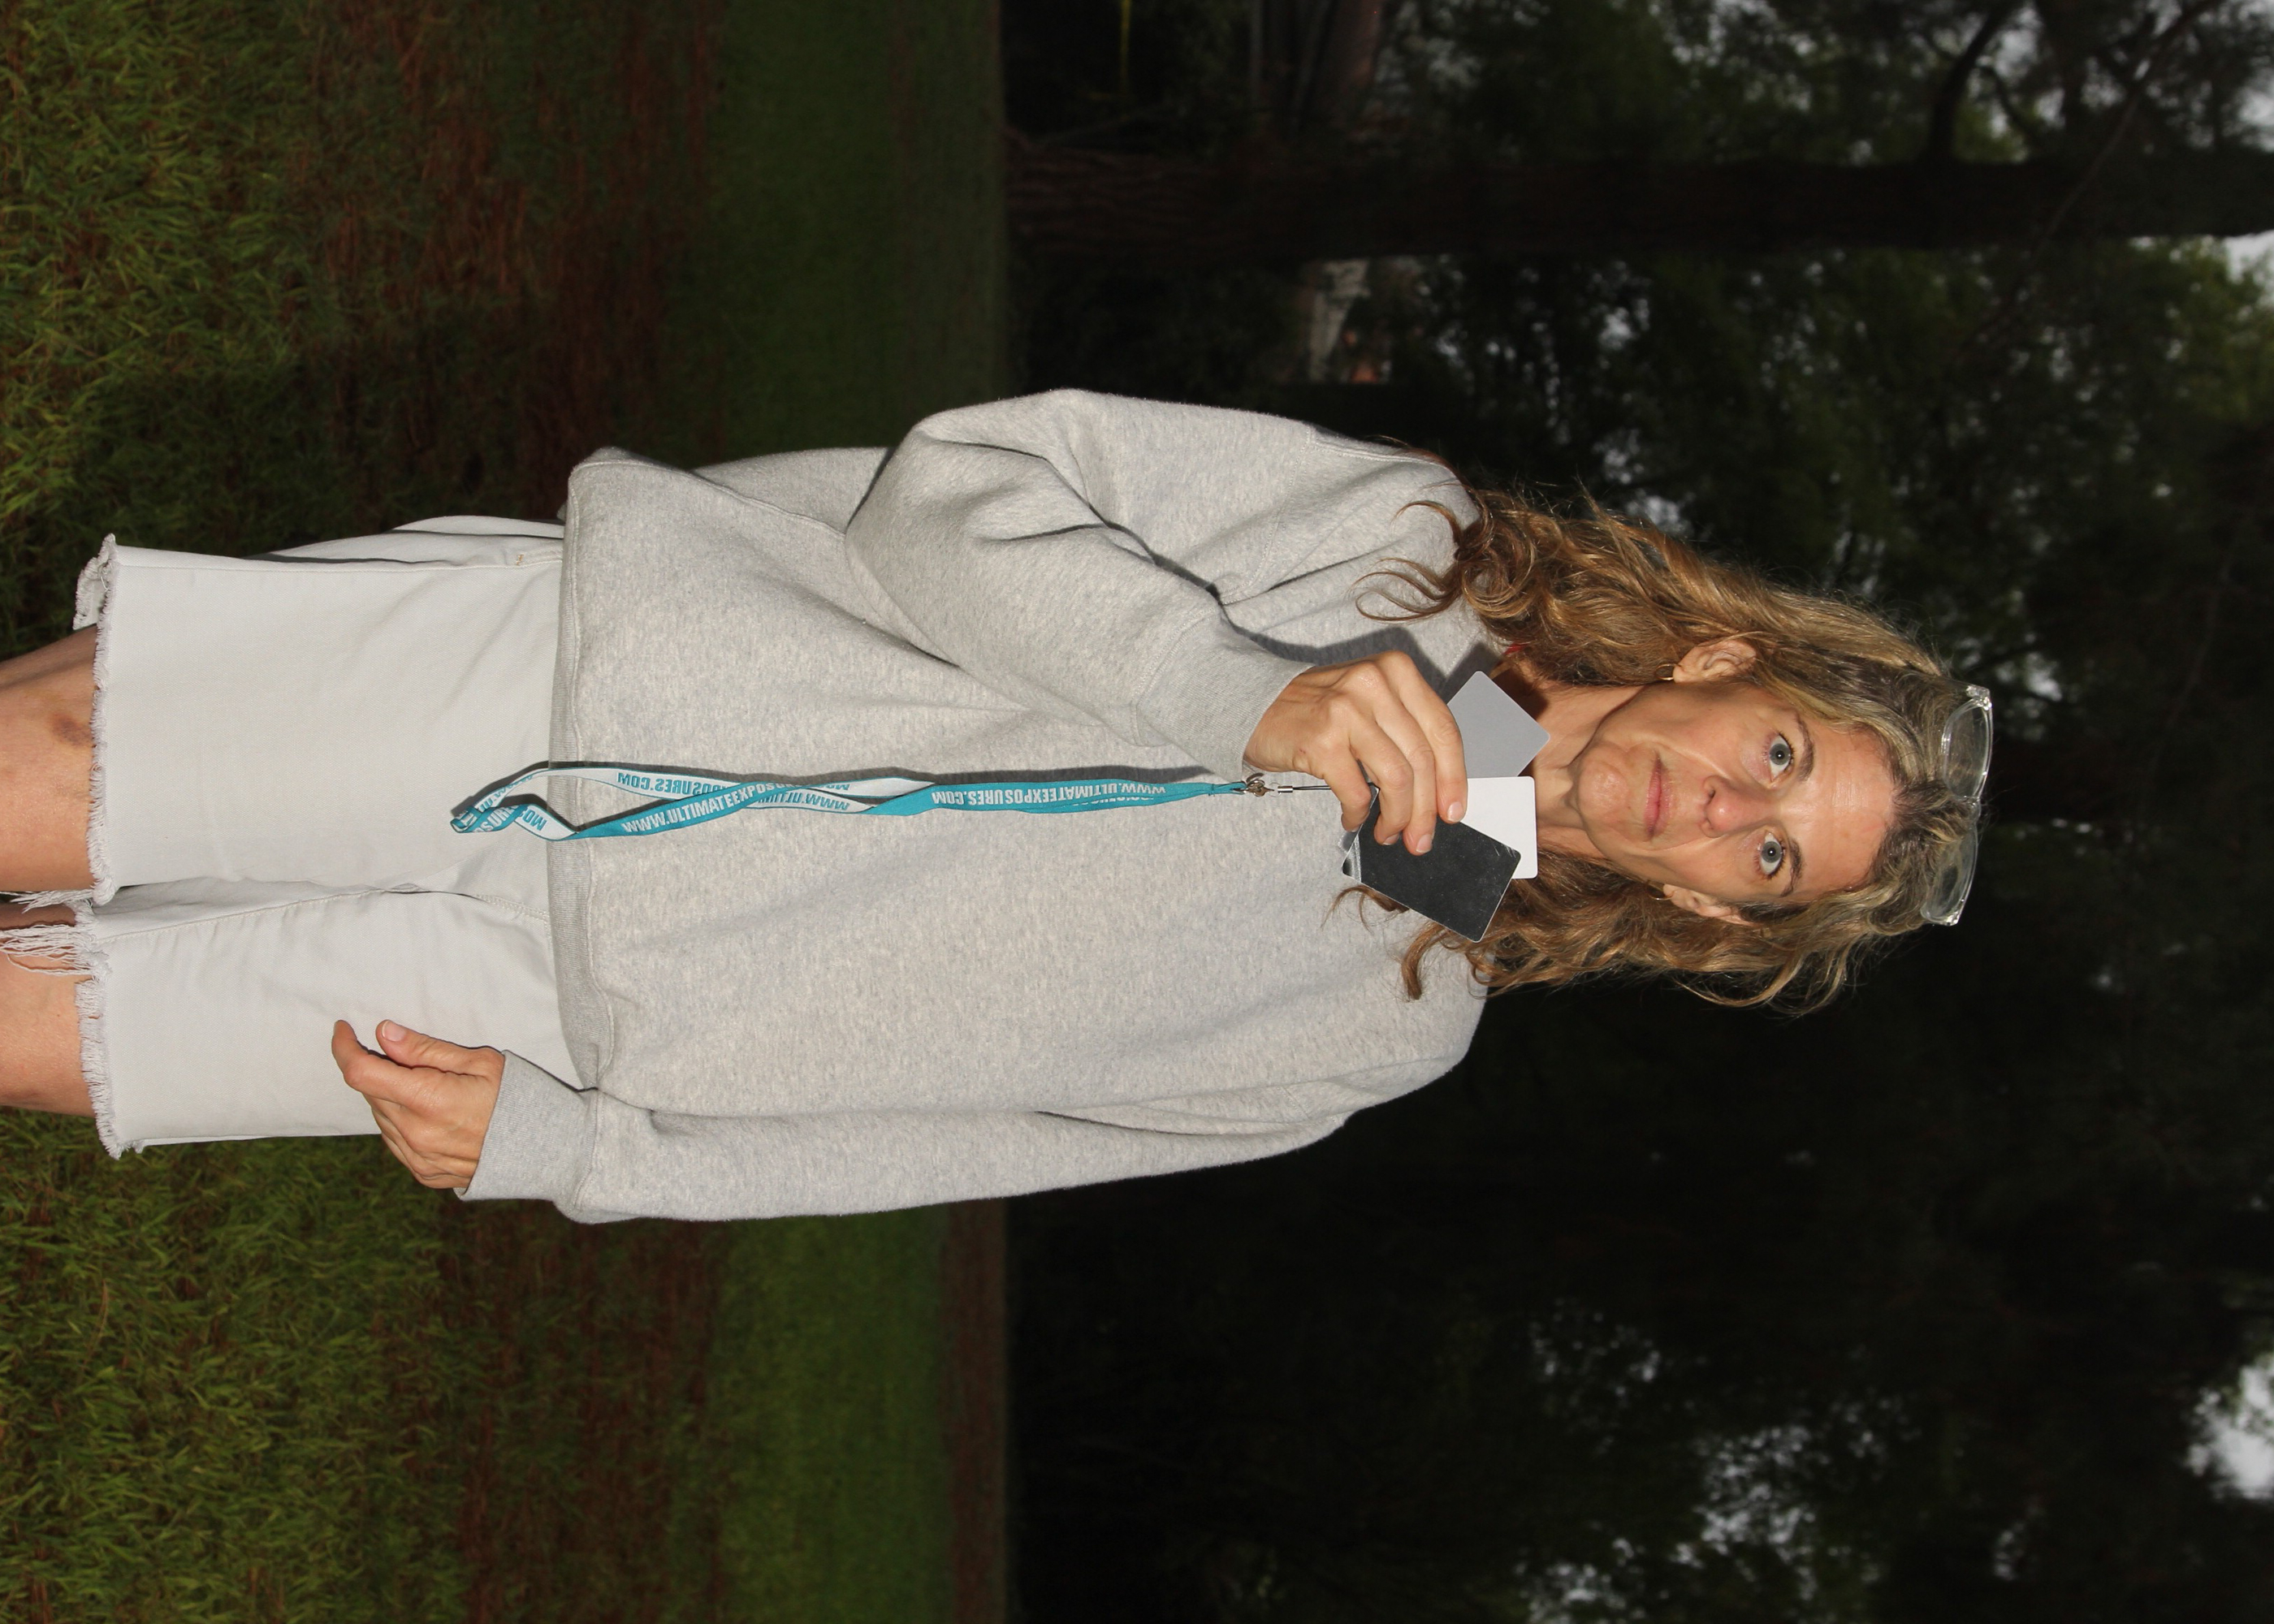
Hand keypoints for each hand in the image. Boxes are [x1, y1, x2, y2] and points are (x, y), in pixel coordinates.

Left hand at [331, 1019, 502, 1190]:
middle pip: (370, 1093)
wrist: (543, 1149)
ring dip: (389, 1096)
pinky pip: (394, 1140)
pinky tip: (428, 1113)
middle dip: (379, 1069)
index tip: (343, 1030)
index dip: (344, 1048)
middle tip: (407, 1058)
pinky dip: (400, 1121)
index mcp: (427, 1099)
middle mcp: (415, 1133)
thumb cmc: (516, 1096)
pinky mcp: (422, 1172)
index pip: (361, 1073)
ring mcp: (417, 1157)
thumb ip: (426, 1050)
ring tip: (426, 1087)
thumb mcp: (479, 1061)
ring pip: (381, 1117)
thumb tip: (383, 1034)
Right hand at [1242, 651, 1466, 854]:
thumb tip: (1438, 789)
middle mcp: (1374, 684)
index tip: (1452, 810)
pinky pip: (1357, 792)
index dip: (1454, 777)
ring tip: (1389, 833)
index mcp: (1396, 671)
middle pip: (1421, 760)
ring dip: (1397, 817)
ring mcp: (1347, 710)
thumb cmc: (1315, 709)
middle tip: (1421, 838)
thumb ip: (1405, 731)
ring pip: (1396, 778)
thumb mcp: (1369, 701)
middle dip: (1425, 810)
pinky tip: (1353, 819)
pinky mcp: (1322, 740)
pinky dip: (1359, 814)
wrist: (1251, 704)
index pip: (1442, 730)